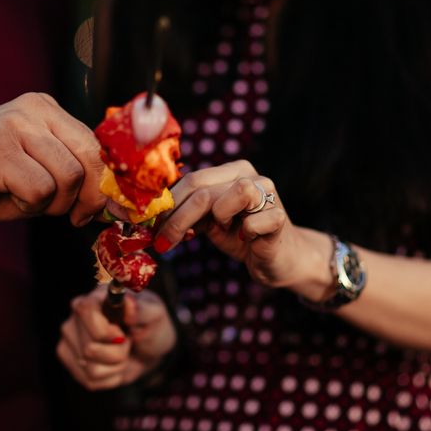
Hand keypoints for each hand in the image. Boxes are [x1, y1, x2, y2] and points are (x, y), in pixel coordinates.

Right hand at [0, 92, 104, 225]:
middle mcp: (33, 109)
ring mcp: (14, 126)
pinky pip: (40, 191)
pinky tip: (6, 197)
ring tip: (27, 200)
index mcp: (46, 109)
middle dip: (89, 197)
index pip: (97, 144)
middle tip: (75, 217)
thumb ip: (72, 173)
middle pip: (90, 158)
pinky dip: (28, 206)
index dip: (106, 183)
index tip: (104, 209)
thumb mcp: (36, 168)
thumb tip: (114, 199)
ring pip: (68, 177)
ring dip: (53, 203)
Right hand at [57, 286, 176, 390]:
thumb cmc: (150, 326)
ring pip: (91, 368)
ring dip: (116, 366)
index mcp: (94, 299)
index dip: (105, 330)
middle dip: (118, 352)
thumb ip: (142, 309)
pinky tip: (115, 365)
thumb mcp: (155, 315)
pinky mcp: (72, 363)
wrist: (149, 350)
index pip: (85, 311)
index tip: (123, 335)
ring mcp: (70, 342)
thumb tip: (128, 303)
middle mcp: (76, 319)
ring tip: (122, 353)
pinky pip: (91, 381)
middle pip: (89, 348)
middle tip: (128, 341)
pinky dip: (111, 378)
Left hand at [153, 159, 308, 288]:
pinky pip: (254, 223)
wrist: (278, 258)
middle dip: (177, 219)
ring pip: (234, 194)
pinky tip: (246, 240)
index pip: (191, 180)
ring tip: (222, 229)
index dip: (168, 205)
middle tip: (162, 243)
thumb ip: (189, 214)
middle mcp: (250, 176)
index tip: (150, 228)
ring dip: (219, 217)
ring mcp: (269, 194)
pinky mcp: (279, 218)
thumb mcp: (210, 222)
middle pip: (203, 190)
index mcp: (231, 171)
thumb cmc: (241, 237)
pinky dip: (245, 234)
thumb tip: (154, 221)